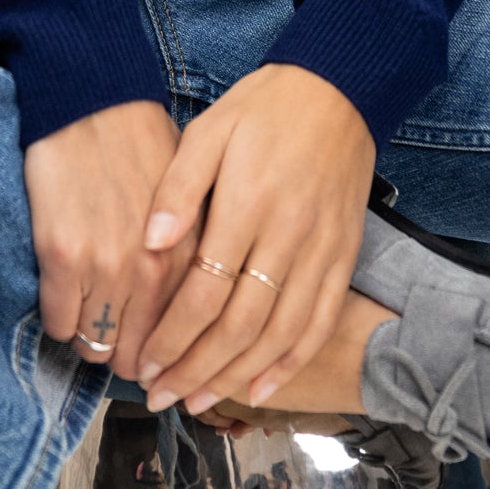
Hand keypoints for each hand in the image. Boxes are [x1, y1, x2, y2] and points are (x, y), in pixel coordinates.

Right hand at [23, 98, 194, 380]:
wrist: (90, 99)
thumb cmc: (138, 144)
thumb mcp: (189, 200)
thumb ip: (192, 255)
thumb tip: (193, 309)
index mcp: (187, 254)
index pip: (179, 342)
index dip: (162, 355)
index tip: (150, 353)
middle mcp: (151, 268)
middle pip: (136, 356)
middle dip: (125, 353)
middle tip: (114, 333)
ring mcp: (106, 264)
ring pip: (96, 345)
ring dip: (90, 335)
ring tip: (87, 308)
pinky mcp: (62, 256)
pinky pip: (59, 323)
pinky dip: (59, 317)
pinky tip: (62, 290)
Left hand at [135, 63, 374, 414]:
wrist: (338, 86)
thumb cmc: (263, 107)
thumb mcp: (210, 129)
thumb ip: (179, 188)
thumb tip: (150, 243)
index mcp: (248, 203)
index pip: (204, 291)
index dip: (172, 336)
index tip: (144, 363)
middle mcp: (288, 235)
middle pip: (239, 325)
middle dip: (195, 370)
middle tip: (160, 396)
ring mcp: (321, 249)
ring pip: (278, 334)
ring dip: (236, 376)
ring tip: (198, 401)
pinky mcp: (345, 254)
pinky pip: (320, 321)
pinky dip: (292, 361)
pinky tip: (262, 387)